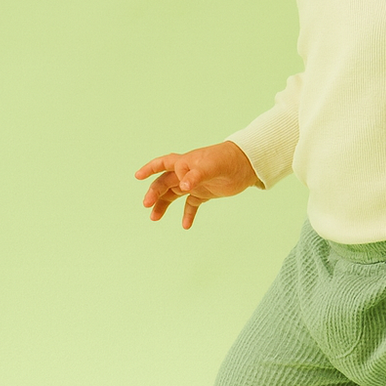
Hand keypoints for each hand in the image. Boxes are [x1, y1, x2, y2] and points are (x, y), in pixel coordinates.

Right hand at [135, 141, 260, 228]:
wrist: (247, 165)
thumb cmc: (228, 160)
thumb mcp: (213, 166)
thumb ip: (197, 175)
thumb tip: (183, 186)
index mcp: (186, 162)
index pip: (164, 164)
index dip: (150, 169)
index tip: (138, 176)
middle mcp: (187, 173)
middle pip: (165, 182)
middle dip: (154, 193)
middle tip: (147, 205)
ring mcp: (195, 183)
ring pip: (173, 195)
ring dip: (163, 205)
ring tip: (154, 218)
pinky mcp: (204, 193)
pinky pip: (191, 205)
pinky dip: (187, 215)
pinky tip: (185, 226)